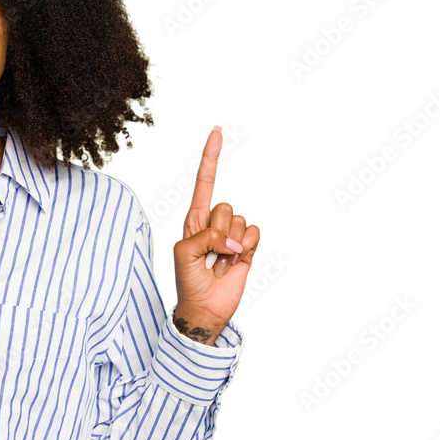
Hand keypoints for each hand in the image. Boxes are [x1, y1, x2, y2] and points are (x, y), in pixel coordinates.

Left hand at [172, 126, 260, 343]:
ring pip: (241, 221)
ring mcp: (232, 235)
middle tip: (209, 254)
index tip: (217, 131)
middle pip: (225, 207)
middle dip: (218, 231)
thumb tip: (233, 238)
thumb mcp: (184, 253)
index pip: (204, 181)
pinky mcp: (248, 248)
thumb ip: (204, 236)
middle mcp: (214, 223)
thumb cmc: (187, 280)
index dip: (210, 157)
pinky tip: (235, 263)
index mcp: (194, 219)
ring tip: (220, 262)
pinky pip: (255, 234)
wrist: (204, 308)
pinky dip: (247, 249)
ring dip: (232, 245)